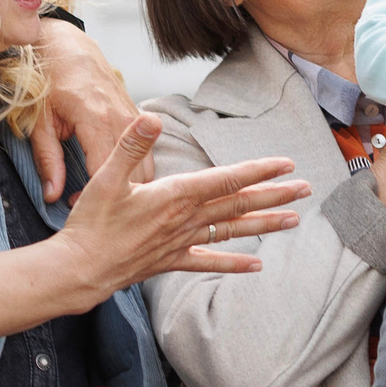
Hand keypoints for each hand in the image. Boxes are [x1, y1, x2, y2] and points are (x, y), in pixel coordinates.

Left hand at [32, 19, 147, 200]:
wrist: (66, 43)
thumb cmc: (48, 79)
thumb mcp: (39, 120)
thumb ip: (47, 159)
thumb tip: (52, 195)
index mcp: (95, 117)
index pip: (106, 170)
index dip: (94, 195)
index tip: (77, 204)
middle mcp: (121, 116)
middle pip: (135, 171)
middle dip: (118, 195)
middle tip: (93, 205)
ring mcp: (133, 114)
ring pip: (147, 164)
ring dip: (132, 185)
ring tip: (107, 194)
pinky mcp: (136, 114)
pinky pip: (147, 151)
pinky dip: (137, 169)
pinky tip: (118, 177)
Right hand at [58, 114, 309, 293]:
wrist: (80, 269)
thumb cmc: (92, 224)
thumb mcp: (107, 177)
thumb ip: (132, 145)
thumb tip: (152, 117)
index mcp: (175, 195)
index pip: (227, 179)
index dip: (258, 170)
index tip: (286, 164)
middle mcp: (186, 220)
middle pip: (239, 204)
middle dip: (274, 194)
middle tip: (306, 188)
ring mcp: (182, 242)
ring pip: (232, 230)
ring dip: (265, 224)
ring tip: (293, 219)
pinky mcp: (172, 260)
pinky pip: (210, 261)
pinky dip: (234, 262)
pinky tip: (257, 265)